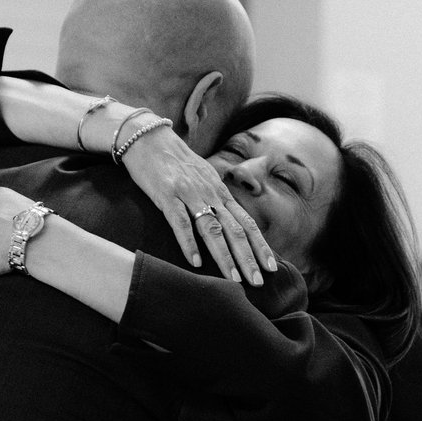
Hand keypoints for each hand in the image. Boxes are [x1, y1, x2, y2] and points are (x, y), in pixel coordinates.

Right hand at [120, 128, 275, 283]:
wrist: (149, 138)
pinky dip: (189, 243)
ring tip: (234, 280)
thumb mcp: (201, 179)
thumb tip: (226, 223)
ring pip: (213, 229)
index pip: (247, 223)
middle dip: (248, 258)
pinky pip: (180, 222)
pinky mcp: (167, 195)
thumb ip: (214, 200)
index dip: (261, 246)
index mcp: (220, 192)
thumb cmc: (174, 162)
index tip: (272, 267)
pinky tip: (196, 262)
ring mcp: (189, 194)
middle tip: (258, 282)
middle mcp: (210, 194)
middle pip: (235, 230)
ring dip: (225, 256)